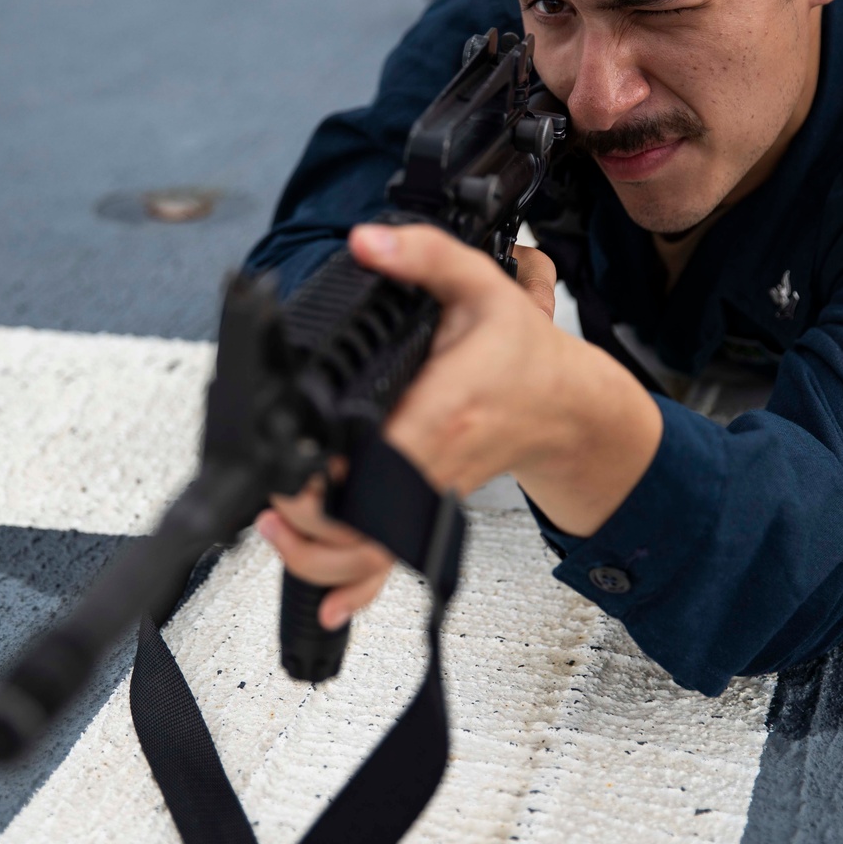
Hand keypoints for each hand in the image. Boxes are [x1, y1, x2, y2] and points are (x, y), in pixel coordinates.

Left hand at [258, 226, 661, 627]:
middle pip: (365, 518)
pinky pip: (392, 562)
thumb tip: (365, 240)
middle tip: (273, 501)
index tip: (293, 465)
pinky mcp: (429, 509)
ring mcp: (432, 493)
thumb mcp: (480, 285)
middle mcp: (435, 461)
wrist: (569, 406)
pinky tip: (330, 603)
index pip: (380, 457)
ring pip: (375, 553)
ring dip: (322, 560)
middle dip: (309, 522)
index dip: (331, 474)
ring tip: (280, 531)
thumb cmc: (525, 353)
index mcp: (443, 407)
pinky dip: (358, 588)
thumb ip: (421, 255)